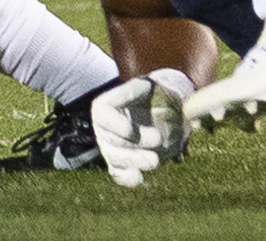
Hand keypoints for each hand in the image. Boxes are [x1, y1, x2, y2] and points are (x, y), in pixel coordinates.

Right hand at [92, 69, 193, 187]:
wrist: (162, 112)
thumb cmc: (157, 96)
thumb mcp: (153, 87)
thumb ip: (155, 91)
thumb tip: (163, 96)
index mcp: (107, 104)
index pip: (103, 115)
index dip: (116, 125)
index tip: (131, 131)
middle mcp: (104, 126)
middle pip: (110, 139)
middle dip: (133, 144)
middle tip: (158, 139)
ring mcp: (110, 146)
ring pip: (114, 159)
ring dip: (133, 162)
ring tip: (155, 161)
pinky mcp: (120, 163)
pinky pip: (118, 174)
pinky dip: (127, 178)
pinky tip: (139, 178)